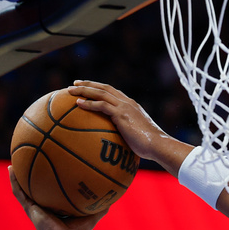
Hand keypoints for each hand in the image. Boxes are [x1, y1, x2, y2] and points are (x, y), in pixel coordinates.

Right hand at [10, 166, 104, 229]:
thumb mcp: (91, 216)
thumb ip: (100, 207)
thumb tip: (113, 198)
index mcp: (54, 206)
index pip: (51, 190)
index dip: (50, 180)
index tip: (50, 166)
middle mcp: (43, 205)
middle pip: (36, 187)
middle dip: (32, 174)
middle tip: (31, 158)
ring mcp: (34, 206)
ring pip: (23, 187)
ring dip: (18, 175)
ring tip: (14, 159)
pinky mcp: (28, 207)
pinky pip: (18, 192)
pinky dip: (14, 180)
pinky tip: (11, 169)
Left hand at [68, 81, 191, 172]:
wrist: (157, 145)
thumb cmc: (149, 146)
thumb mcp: (137, 136)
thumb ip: (127, 133)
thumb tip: (119, 143)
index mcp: (132, 106)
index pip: (113, 92)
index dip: (99, 88)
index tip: (88, 87)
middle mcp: (128, 103)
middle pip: (105, 88)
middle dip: (88, 84)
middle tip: (75, 83)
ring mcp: (125, 107)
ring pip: (101, 93)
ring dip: (84, 90)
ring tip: (70, 90)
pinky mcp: (121, 114)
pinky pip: (102, 105)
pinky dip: (89, 103)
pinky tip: (78, 104)